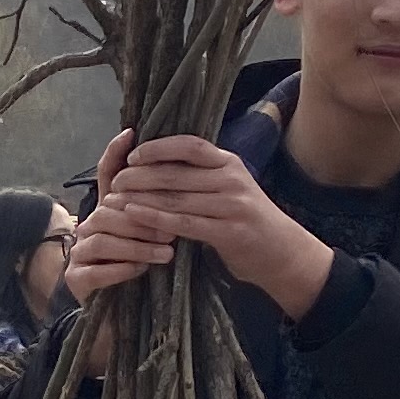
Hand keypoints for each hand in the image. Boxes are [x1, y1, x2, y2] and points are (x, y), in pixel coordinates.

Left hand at [67, 132, 334, 319]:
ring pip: (177, 197)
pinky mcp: (229, 231)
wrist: (283, 253)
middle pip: (177, 172)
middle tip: (116, 181)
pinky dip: (157, 219)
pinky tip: (135, 217)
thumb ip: (202, 177)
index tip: (133, 154)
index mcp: (229, 163)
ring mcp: (232, 205)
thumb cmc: (247, 220)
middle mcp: (231, 179)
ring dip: (142, 197)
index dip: (159, 147)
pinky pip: (185, 223)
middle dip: (141, 175)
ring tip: (117, 199)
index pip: (190, 145)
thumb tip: (161, 164)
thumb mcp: (229, 189)